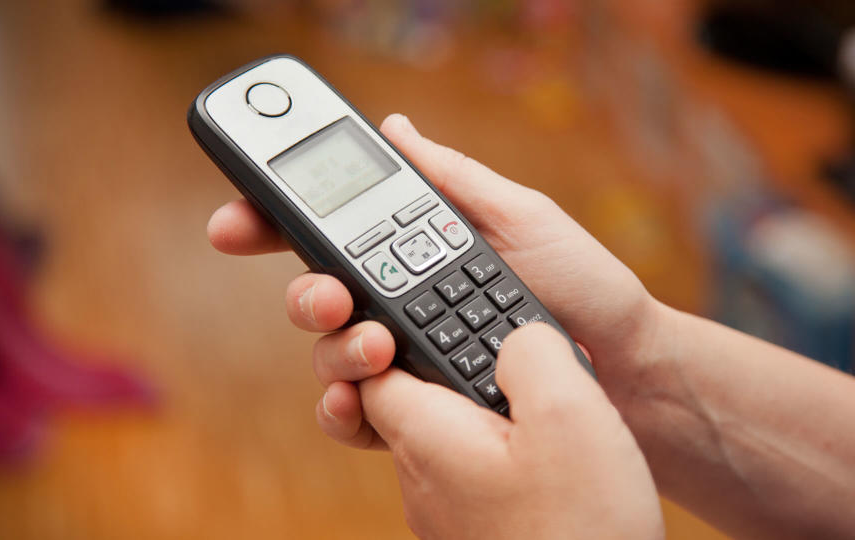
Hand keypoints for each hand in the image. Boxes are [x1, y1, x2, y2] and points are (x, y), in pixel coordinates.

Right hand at [207, 114, 662, 447]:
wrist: (621, 358)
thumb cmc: (579, 279)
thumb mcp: (518, 212)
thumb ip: (450, 177)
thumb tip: (394, 126)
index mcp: (412, 249)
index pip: (327, 233)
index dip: (271, 224)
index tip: (233, 223)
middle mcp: (399, 301)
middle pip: (315, 296)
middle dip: (304, 295)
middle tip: (330, 294)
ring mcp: (406, 356)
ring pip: (331, 355)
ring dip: (334, 349)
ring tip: (378, 342)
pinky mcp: (420, 407)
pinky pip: (359, 413)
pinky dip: (345, 409)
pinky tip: (357, 399)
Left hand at [361, 323, 662, 539]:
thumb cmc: (582, 531)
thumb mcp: (569, 413)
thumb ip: (531, 353)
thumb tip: (516, 341)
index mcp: (427, 438)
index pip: (371, 367)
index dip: (391, 330)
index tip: (437, 311)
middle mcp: (422, 482)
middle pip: (406, 400)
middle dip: (445, 366)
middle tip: (499, 352)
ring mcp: (447, 515)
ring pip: (444, 438)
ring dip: (477, 410)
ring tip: (535, 401)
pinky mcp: (479, 534)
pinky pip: (474, 472)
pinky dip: (498, 449)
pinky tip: (545, 453)